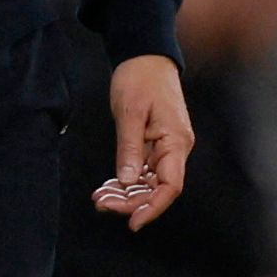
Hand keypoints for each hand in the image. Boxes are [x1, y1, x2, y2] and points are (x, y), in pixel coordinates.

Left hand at [91, 55, 192, 231]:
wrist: (145, 54)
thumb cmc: (140, 78)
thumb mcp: (130, 112)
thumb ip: (129, 149)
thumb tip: (128, 182)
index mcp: (175, 141)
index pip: (170, 185)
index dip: (153, 207)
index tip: (132, 222)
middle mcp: (175, 147)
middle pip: (158, 188)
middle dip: (131, 201)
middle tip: (102, 203)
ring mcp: (166, 146)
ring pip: (149, 181)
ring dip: (126, 193)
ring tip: (100, 197)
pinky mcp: (155, 143)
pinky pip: (144, 170)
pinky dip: (127, 180)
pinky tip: (108, 186)